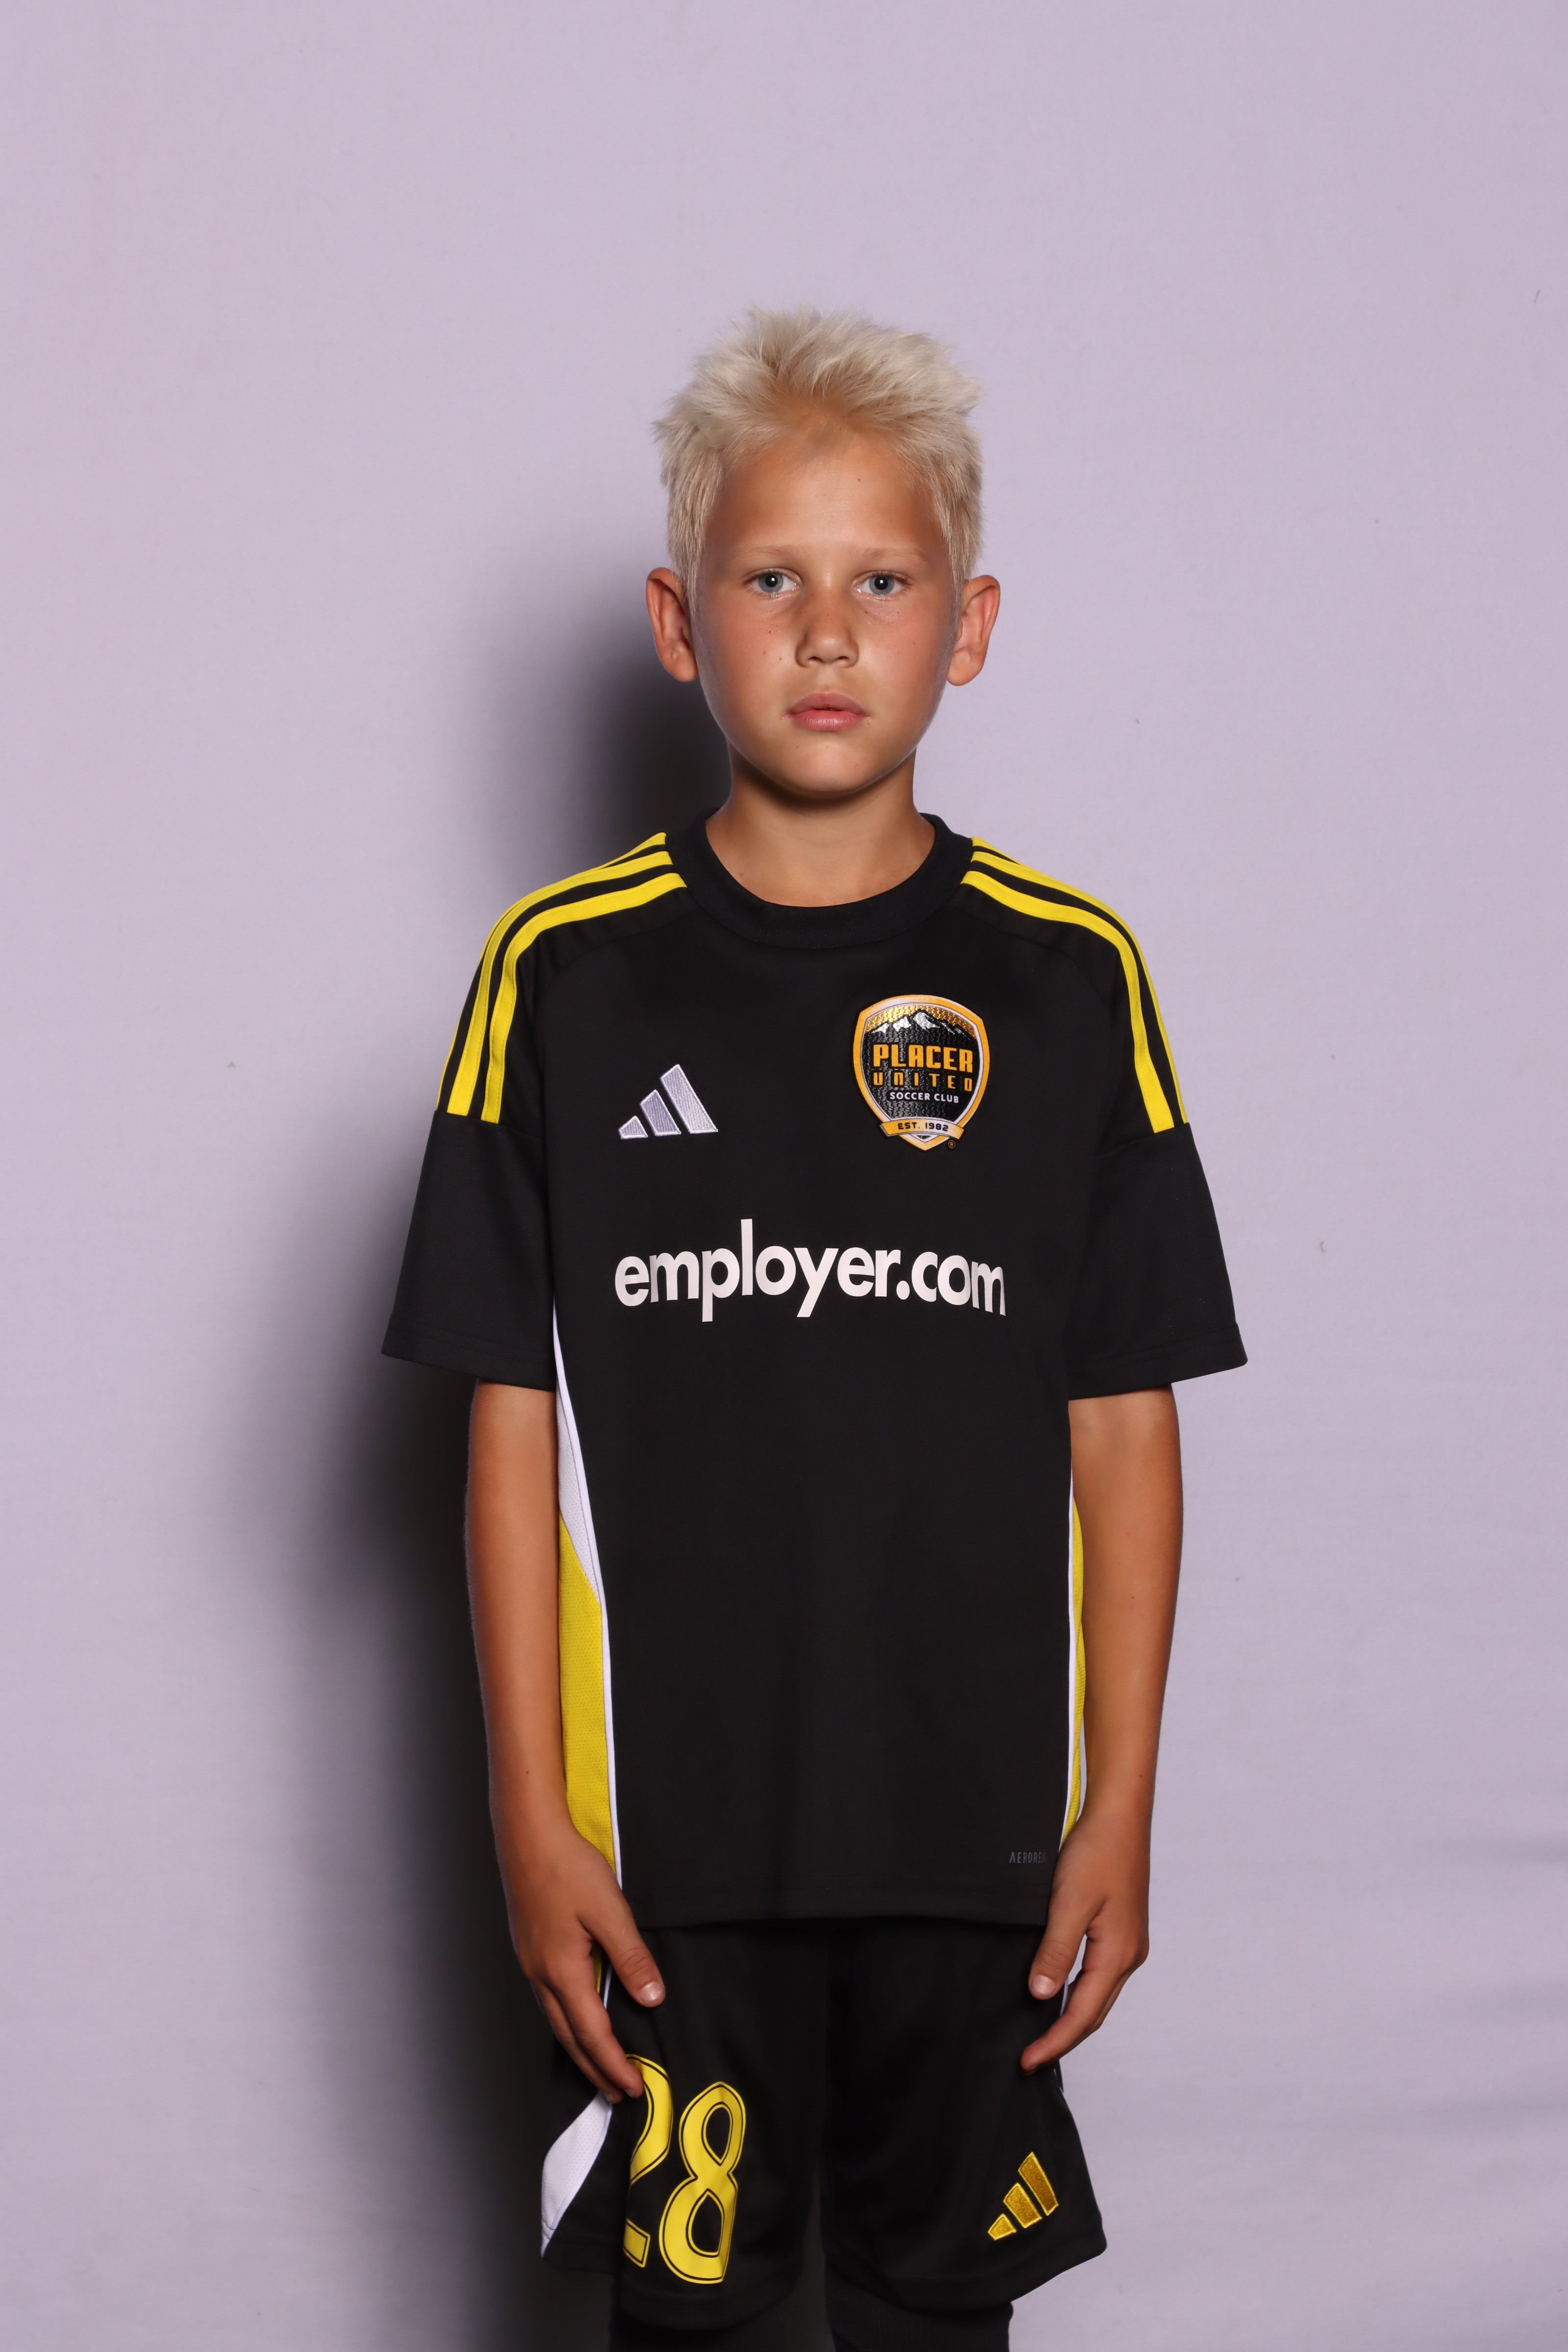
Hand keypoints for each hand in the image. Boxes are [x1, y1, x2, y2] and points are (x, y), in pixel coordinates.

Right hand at [500, 1814, 664, 2101]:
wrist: (528, 1834)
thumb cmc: (567, 1866)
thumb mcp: (609, 1911)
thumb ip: (631, 1958)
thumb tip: (651, 2000)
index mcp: (562, 1970)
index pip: (592, 2033)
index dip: (613, 2065)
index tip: (635, 2088)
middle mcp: (540, 1974)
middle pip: (569, 2037)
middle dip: (595, 2069)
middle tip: (619, 2094)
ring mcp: (531, 1962)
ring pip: (555, 2021)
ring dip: (579, 2048)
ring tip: (600, 2066)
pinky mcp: (529, 1948)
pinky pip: (548, 2000)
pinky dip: (566, 2022)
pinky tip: (576, 2017)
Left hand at [1021, 1805, 1150, 2069]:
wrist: (1119, 1815)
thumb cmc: (1098, 1852)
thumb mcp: (1070, 1902)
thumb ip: (1056, 1950)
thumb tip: (1041, 1995)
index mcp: (1119, 1954)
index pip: (1083, 2015)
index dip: (1054, 2042)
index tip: (1026, 2062)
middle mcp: (1129, 1955)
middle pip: (1094, 2012)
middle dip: (1063, 2039)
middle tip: (1029, 2059)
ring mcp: (1128, 1943)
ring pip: (1097, 1995)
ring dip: (1071, 2018)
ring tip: (1040, 2035)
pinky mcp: (1121, 1930)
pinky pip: (1099, 1975)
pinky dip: (1078, 1993)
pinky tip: (1059, 1991)